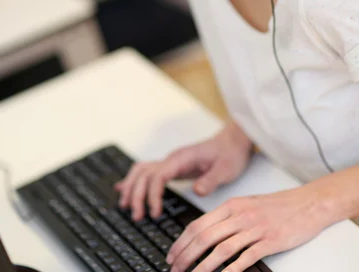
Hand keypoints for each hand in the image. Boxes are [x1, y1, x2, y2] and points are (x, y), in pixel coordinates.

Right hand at [115, 121, 252, 220]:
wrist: (233, 141)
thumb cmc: (230, 154)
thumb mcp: (226, 169)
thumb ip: (211, 179)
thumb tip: (198, 190)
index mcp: (182, 158)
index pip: (159, 175)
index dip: (153, 194)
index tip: (154, 213)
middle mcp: (173, 158)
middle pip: (145, 174)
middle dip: (137, 194)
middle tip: (137, 216)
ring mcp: (171, 161)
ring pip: (142, 171)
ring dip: (132, 187)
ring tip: (126, 206)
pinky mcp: (172, 166)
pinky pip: (147, 171)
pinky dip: (134, 180)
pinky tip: (124, 188)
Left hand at [166, 185, 332, 271]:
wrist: (308, 203)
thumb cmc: (278, 206)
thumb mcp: (248, 205)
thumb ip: (228, 217)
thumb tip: (206, 234)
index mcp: (232, 206)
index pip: (199, 223)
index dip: (182, 241)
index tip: (172, 254)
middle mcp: (240, 215)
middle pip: (205, 236)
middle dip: (186, 255)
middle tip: (174, 268)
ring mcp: (255, 228)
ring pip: (221, 248)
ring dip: (203, 265)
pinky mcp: (270, 240)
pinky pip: (246, 256)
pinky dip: (231, 269)